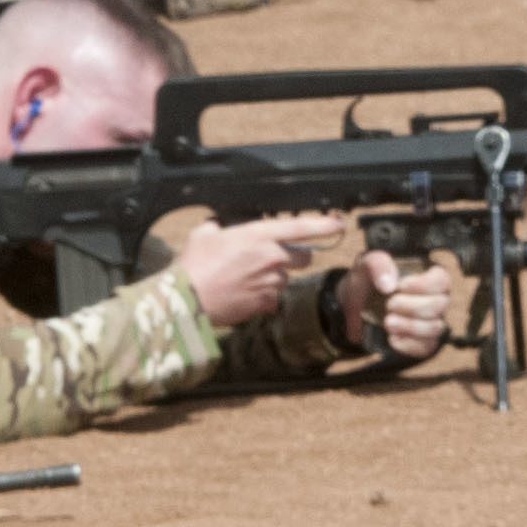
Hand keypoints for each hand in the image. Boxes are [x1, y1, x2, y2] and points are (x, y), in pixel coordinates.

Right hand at [173, 212, 345, 324]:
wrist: (187, 301)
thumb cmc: (193, 266)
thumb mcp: (203, 234)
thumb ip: (219, 226)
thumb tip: (220, 226)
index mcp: (259, 235)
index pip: (302, 227)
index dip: (325, 224)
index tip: (339, 223)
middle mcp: (271, 257)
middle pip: (304, 256)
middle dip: (294, 256)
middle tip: (273, 257)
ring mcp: (271, 282)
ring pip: (287, 277)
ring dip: (276, 277)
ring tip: (249, 278)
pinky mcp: (266, 303)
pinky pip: (274, 297)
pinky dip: (264, 296)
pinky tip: (244, 293)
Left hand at [338, 249, 453, 359]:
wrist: (354, 306)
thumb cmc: (367, 280)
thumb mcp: (366, 264)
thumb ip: (378, 265)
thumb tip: (389, 285)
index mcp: (428, 275)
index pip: (442, 280)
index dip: (424, 285)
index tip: (400, 286)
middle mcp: (436, 298)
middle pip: (440, 305)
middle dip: (413, 306)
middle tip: (389, 304)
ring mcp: (431, 321)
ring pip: (436, 328)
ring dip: (410, 326)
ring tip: (387, 322)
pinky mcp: (422, 342)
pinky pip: (426, 348)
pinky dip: (408, 345)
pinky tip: (391, 337)